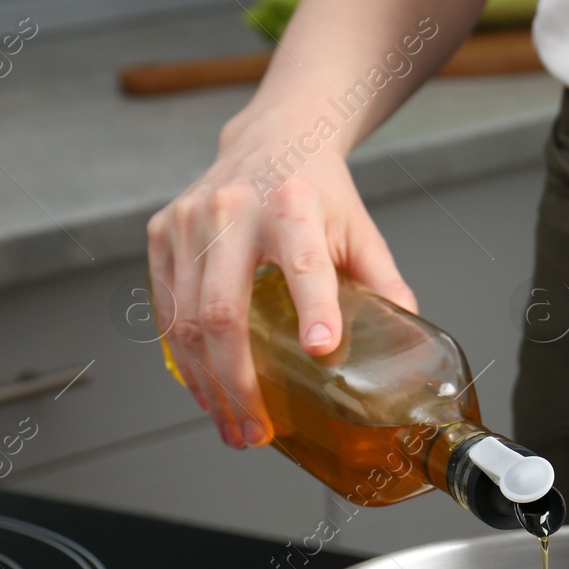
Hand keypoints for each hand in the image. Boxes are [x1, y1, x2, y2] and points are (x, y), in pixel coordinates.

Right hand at [147, 108, 415, 447]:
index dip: (314, 309)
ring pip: (186, 320)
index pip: (303, 264)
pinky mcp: (161, 233)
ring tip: (232, 426)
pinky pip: (165, 310)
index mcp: (294, 207)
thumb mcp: (362, 231)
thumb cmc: (319, 191)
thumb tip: (407, 350)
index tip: (320, 351)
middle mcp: (232, 210)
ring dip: (207, 385)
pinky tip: (205, 391)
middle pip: (225, 312)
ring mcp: (188, 221)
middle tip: (257, 431)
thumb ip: (385, 287)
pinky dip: (183, 359)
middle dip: (239, 383)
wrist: (273, 137)